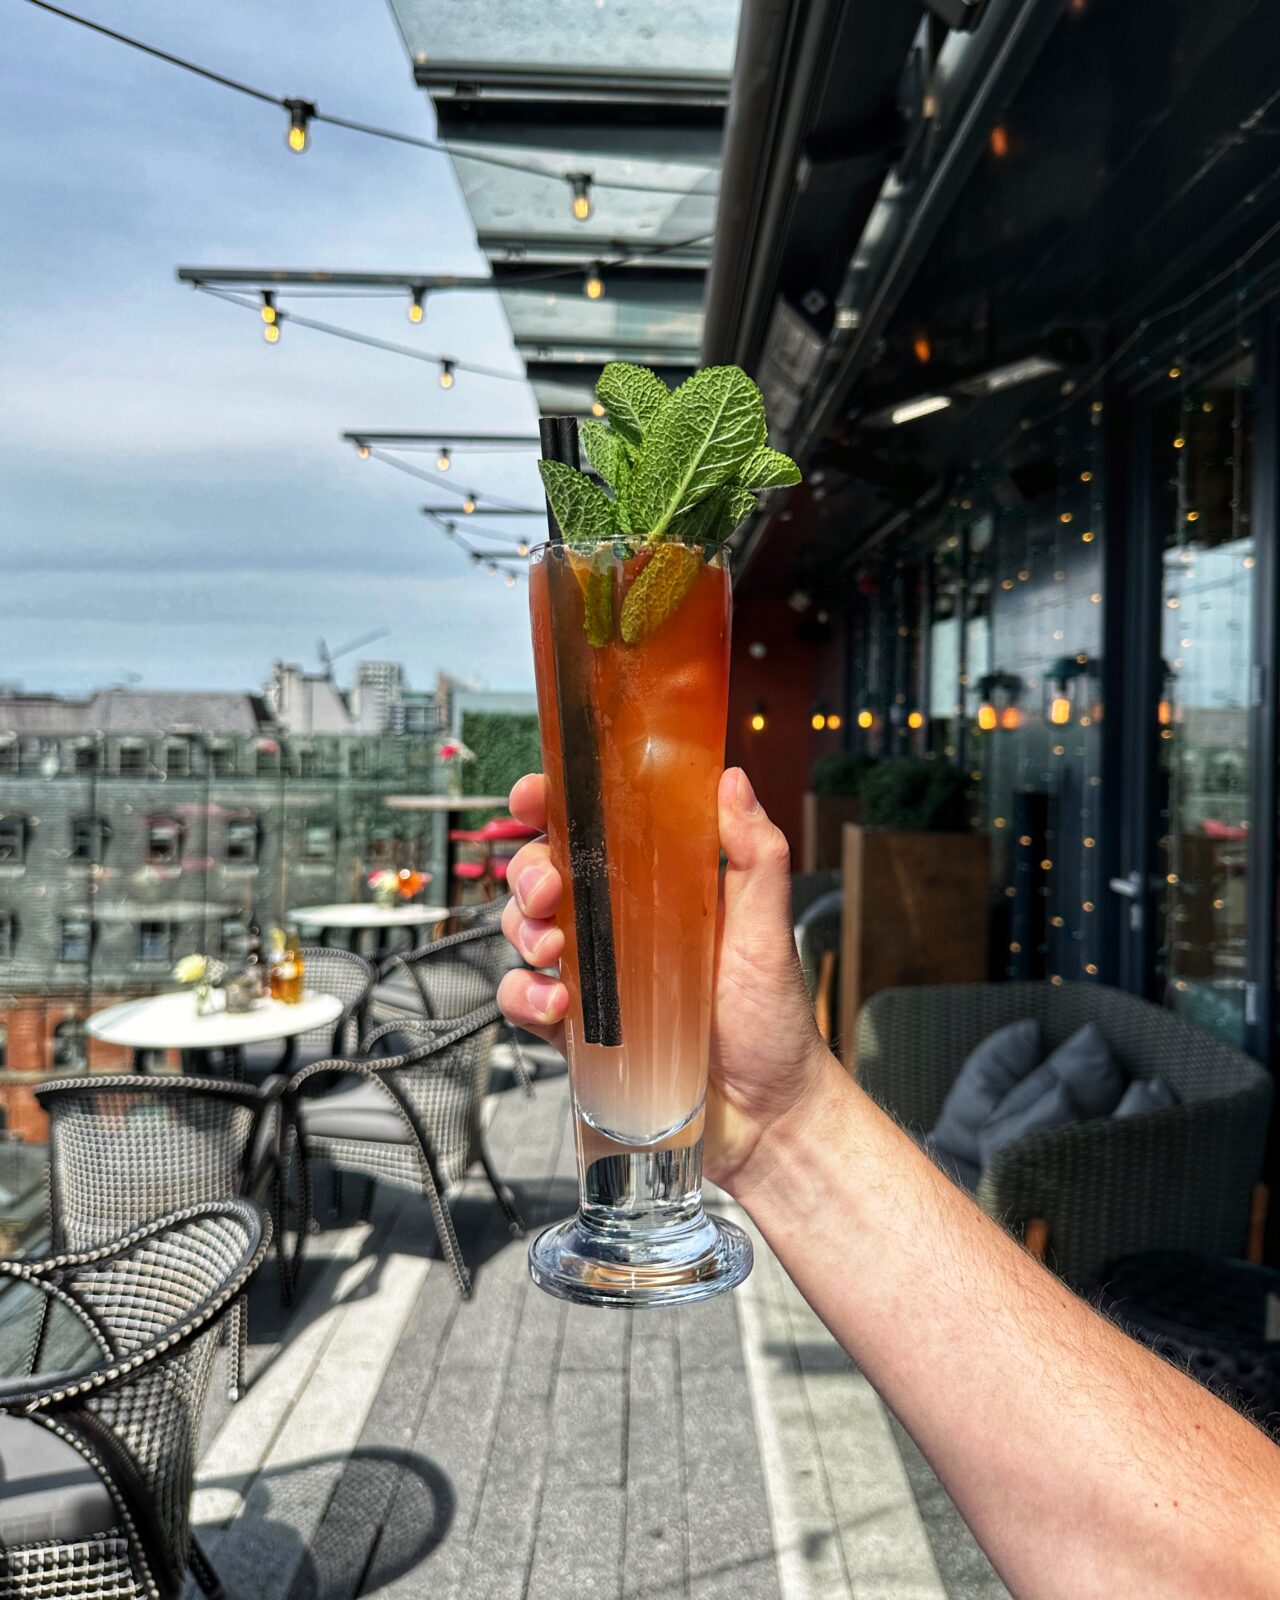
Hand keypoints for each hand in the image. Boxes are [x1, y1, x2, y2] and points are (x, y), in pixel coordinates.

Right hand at [497, 768, 840, 1194]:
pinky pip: (525, 1001)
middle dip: (529, 873)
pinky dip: (525, 996)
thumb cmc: (774, 1022)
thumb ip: (756, 856)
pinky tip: (556, 1005)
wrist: (768, 1117)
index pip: (593, 831)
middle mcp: (619, 928)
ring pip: (524, 934)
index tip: (532, 798)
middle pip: (544, 877)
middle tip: (548, 892)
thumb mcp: (767, 930)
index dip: (551, 807)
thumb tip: (733, 782)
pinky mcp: (579, 1031)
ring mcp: (595, 978)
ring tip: (552, 950)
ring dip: (522, 932)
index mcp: (659, 890)